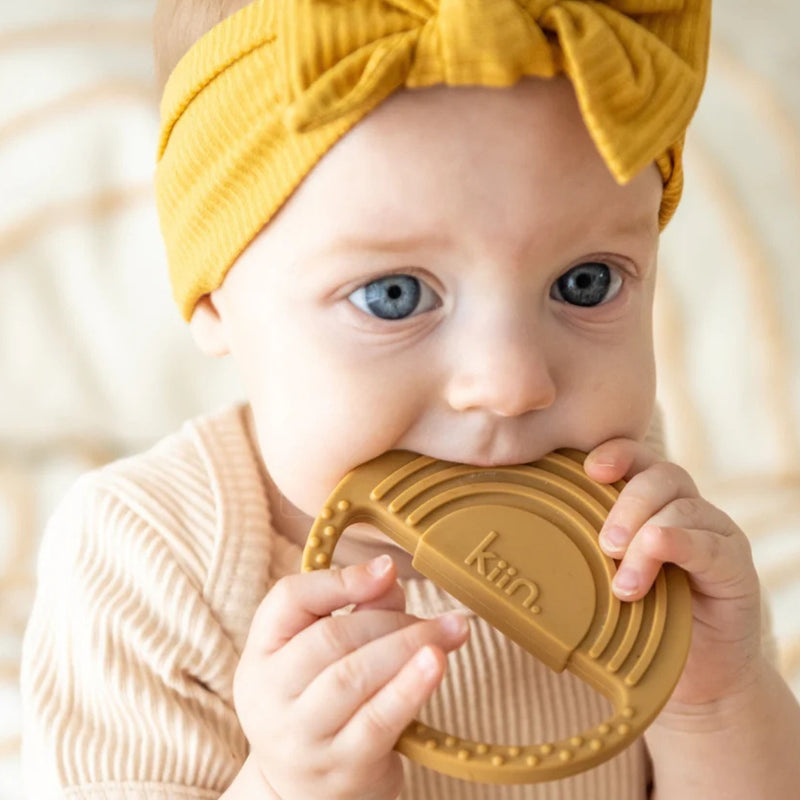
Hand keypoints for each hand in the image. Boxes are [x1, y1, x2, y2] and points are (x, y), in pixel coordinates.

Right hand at [232, 555, 469, 799]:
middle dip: (391, 619)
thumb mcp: (321, 657)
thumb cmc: (321, 706)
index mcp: (262, 655)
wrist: (305, 793)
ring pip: (354, 676)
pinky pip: (378, 720)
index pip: (287, 600)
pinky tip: (437, 665)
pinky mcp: (341, 767)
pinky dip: (410, 687)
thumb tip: (387, 576)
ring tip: (451, 631)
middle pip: (330, 638)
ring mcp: (302, 736)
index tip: (387, 570)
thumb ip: (355, 609)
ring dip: (409, 646)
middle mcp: (270, 696)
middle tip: (437, 618)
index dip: (340, 580)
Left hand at [583, 439, 763, 716]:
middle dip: (628, 505)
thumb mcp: (602, 577)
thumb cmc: (638, 617)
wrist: (694, 671)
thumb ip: (577, 551)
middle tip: (604, 544)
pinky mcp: (737, 564)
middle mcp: (684, 506)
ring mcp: (714, 532)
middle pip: (660, 476)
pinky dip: (681, 544)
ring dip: (646, 541)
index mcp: (649, 501)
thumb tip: (519, 544)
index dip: (615, 455)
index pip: (635, 458)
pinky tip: (658, 554)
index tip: (590, 470)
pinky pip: (711, 543)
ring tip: (625, 584)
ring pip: (682, 509)